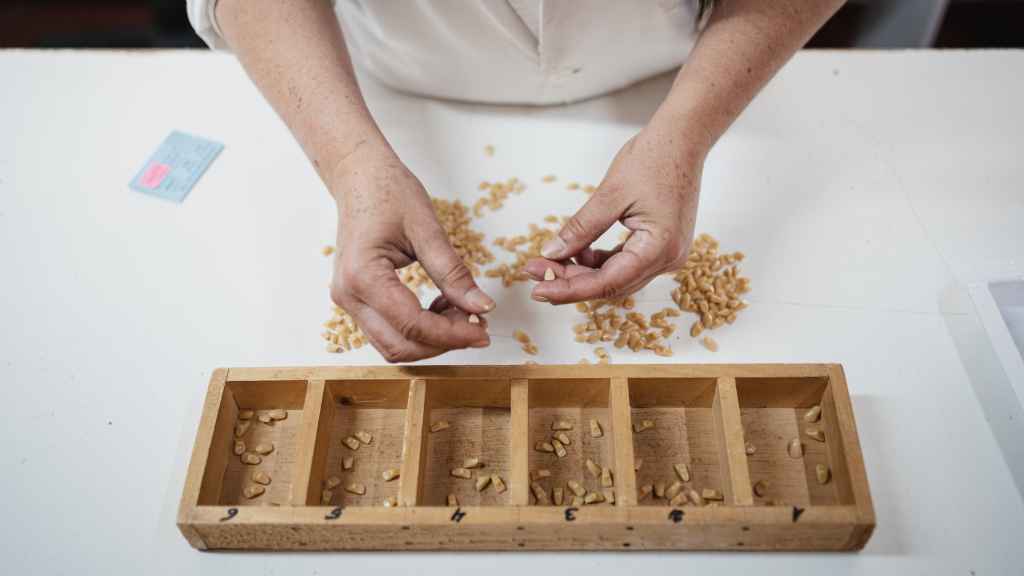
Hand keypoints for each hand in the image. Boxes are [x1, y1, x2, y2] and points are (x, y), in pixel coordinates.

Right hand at [329, 146, 494, 361]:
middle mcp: (348, 295)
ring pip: (392, 344)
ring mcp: (348, 300)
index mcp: (363, 275)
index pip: (412, 325)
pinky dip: (418, 329)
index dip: (452, 335)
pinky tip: (441, 305)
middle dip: (443, 342)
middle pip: (400, 345)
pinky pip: (387, 330)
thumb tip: (482, 307)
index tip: (482, 332)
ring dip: (430, 339)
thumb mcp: (427, 229)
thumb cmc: (388, 192)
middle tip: (477, 325)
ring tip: (460, 312)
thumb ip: (453, 272)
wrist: (358, 175)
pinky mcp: (356, 300)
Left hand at [526, 124, 704, 302]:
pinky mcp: (662, 246)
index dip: (570, 289)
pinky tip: (577, 252)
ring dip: (583, 272)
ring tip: (550, 260)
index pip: (607, 283)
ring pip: (617, 277)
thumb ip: (580, 228)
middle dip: (571, 281)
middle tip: (534, 271)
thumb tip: (551, 253)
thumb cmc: (653, 157)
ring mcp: (667, 254)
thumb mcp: (609, 194)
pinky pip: (626, 264)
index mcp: (659, 248)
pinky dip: (600, 261)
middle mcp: (668, 259)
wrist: (683, 138)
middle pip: (611, 284)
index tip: (539, 290)